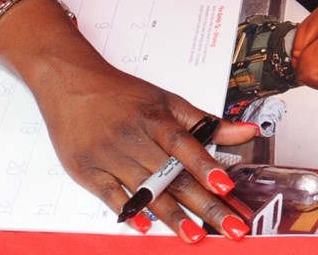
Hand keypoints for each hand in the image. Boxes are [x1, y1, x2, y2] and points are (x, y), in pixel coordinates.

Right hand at [29, 58, 257, 240]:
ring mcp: (109, 156)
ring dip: (172, 216)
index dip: (206, 166)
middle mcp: (133, 138)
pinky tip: (145, 225)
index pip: (185, 145)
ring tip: (194, 236)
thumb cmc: (120, 94)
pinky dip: (128, 211)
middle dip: (205, 205)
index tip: (225, 186)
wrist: (70, 81)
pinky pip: (109, 196)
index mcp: (154, 118)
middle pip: (172, 176)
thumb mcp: (165, 100)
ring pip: (146, 191)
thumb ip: (205, 123)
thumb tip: (247, 132)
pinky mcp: (87, 170)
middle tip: (231, 227)